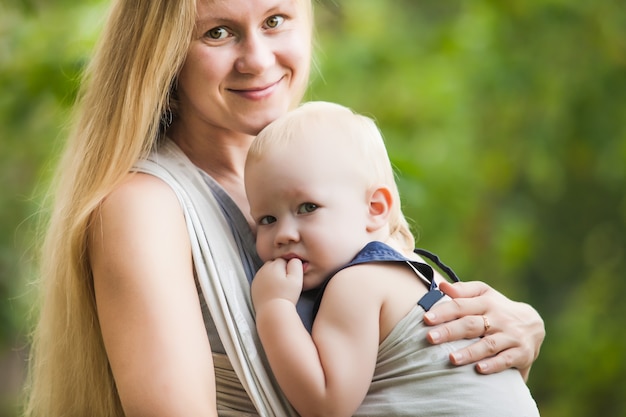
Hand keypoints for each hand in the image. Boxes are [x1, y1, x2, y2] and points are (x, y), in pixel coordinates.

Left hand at [251, 258, 303, 309]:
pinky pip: (262, 281)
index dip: (289, 269)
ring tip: (279, 289)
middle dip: (280, 271)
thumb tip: (294, 259)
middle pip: (274, 265)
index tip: (291, 279)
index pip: (283, 260)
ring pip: (267, 272)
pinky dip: (267, 284)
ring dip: (273, 277)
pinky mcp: (254, 287)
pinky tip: (273, 292)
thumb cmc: (286, 296)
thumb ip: (296, 265)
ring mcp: (257, 278)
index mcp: (273, 265)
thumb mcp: (297, 279)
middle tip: (286, 284)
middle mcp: (263, 269)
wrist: (272, 312)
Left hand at [424, 280, 544, 380]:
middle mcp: (499, 318)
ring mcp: (511, 336)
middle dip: (450, 332)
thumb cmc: (498, 308)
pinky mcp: (521, 353)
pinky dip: (493, 365)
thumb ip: (463, 291)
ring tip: (451, 359)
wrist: (534, 325)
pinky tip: (478, 370)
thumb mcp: (484, 294)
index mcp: (487, 302)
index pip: (462, 305)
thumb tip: (442, 286)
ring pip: (488, 344)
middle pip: (471, 325)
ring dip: (469, 352)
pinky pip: (506, 360)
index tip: (426, 318)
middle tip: (430, 338)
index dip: (443, 312)